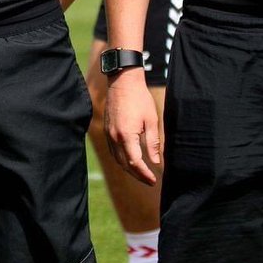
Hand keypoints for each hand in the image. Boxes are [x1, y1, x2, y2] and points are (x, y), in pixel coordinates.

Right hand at [104, 68, 160, 184]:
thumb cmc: (140, 99)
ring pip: (116, 159)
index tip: (154, 180)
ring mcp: (108, 133)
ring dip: (128, 169)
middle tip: (150, 181)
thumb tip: (156, 162)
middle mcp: (114, 137)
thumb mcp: (151, 120)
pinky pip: (113, 150)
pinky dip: (121, 159)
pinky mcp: (106, 129)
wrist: (123, 81)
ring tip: (141, 174)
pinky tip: (130, 160)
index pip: (135, 163)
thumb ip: (153, 143)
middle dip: (137, 175)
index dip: (144, 174)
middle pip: (124, 164)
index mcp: (126, 135)